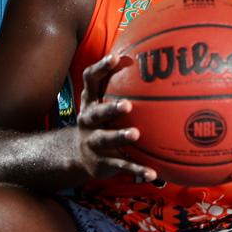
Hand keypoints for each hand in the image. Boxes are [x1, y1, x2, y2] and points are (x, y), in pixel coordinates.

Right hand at [77, 55, 156, 180]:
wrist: (78, 155)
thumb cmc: (100, 122)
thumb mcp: (102, 102)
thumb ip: (118, 84)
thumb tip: (148, 58)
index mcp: (90, 103)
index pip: (91, 80)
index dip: (101, 68)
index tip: (115, 58)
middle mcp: (88, 121)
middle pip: (96, 113)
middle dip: (110, 108)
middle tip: (126, 104)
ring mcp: (93, 142)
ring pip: (106, 139)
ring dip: (120, 136)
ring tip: (135, 134)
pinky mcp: (102, 163)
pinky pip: (121, 166)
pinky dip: (137, 170)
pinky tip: (153, 173)